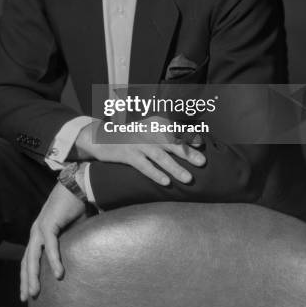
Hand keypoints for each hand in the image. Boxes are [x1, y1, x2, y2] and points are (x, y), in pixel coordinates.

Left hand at [20, 182, 85, 301]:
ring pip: (33, 256)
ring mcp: (41, 227)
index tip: (27, 290)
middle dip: (26, 280)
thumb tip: (73, 258)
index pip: (29, 257)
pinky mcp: (49, 223)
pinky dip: (54, 260)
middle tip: (26, 297)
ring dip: (33, 275)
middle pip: (27, 260)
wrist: (78, 185)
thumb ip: (66, 243)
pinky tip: (59, 274)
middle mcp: (36, 231)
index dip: (27, 274)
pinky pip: (50, 246)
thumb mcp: (69, 230)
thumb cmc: (75, 206)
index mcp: (39, 232)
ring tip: (35, 292)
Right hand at [75, 116, 205, 185]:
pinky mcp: (128, 155)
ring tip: (189, 179)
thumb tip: (191, 143)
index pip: (175, 128)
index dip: (189, 135)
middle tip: (202, 162)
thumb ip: (166, 133)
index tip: (202, 143)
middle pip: (171, 142)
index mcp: (155, 123)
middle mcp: (147, 132)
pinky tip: (166, 182)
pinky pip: (144, 166)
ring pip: (160, 156)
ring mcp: (137, 144)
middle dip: (188, 152)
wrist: (102, 137)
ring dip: (175, 168)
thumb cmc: (131, 136)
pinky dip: (155, 174)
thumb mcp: (148, 129)